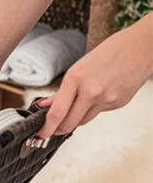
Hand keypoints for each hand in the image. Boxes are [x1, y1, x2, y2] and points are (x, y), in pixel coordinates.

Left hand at [37, 18, 152, 137]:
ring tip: (74, 107)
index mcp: (76, 78)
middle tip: (51, 129)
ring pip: (82, 121)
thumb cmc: (110, 53)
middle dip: (57, 129)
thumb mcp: (78, 68)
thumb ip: (61, 91)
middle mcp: (91, 91)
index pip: (56, 113)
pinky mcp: (117, 104)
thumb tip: (44, 105)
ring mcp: (106, 100)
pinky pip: (98, 113)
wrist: (141, 48)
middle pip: (68, 124)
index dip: (46, 128)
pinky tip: (97, 96)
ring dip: (74, 119)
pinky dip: (92, 109)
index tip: (40, 134)